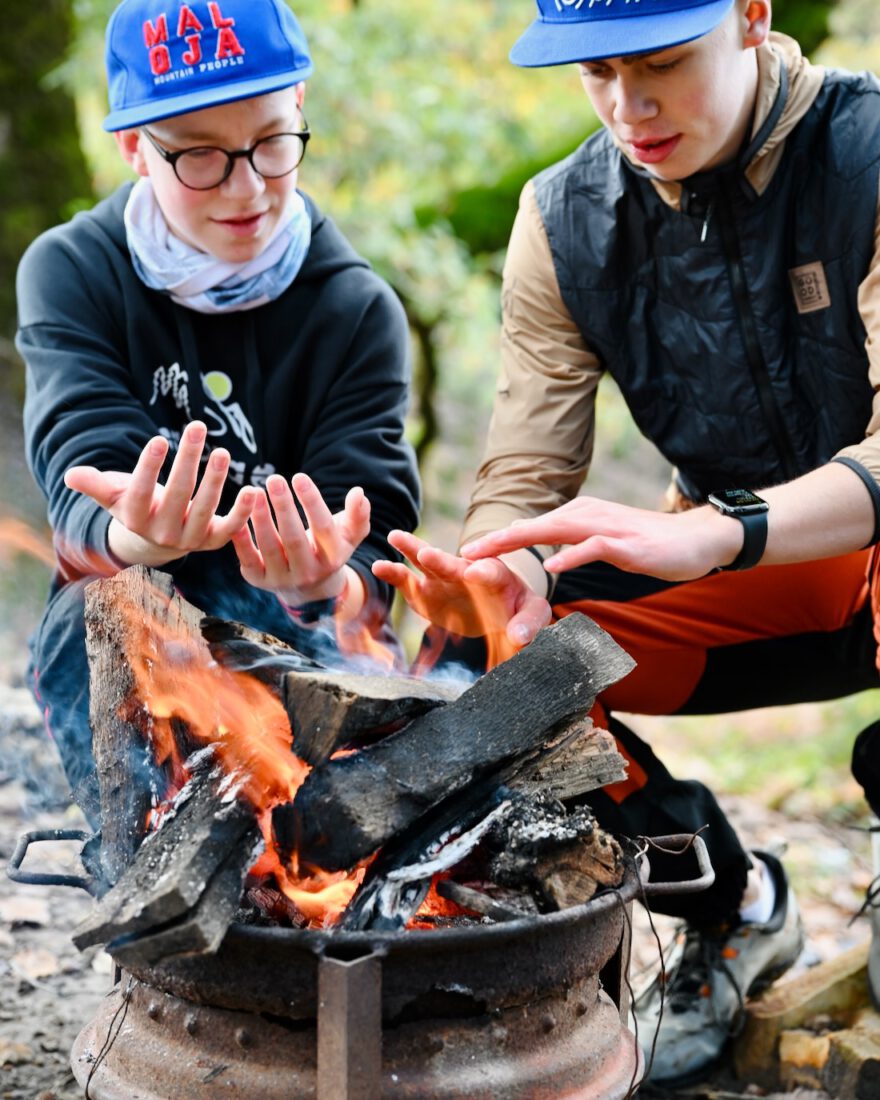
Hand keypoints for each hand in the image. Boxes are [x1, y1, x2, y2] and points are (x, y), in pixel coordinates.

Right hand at [64, 421, 256, 567]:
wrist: (154, 541)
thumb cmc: (134, 505)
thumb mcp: (113, 495)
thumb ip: (95, 485)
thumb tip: (71, 476)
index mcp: (136, 518)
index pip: (141, 492)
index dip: (149, 468)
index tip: (158, 439)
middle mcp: (163, 533)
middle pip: (178, 494)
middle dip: (188, 460)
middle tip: (197, 426)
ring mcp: (190, 539)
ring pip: (204, 508)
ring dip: (216, 480)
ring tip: (223, 451)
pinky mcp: (213, 542)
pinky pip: (230, 528)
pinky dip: (242, 512)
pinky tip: (252, 490)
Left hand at [232, 472, 369, 608]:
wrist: (309, 588)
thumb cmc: (329, 549)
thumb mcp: (349, 536)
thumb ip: (358, 515)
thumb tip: (359, 492)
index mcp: (332, 558)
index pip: (323, 528)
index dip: (312, 502)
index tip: (300, 477)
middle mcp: (308, 572)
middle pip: (295, 538)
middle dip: (284, 507)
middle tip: (274, 479)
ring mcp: (282, 578)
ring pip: (270, 548)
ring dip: (261, 518)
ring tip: (254, 492)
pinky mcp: (260, 581)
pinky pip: (248, 560)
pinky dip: (241, 540)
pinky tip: (237, 518)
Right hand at [372, 531, 551, 646]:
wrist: (496, 611)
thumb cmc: (517, 609)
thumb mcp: (531, 612)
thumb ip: (529, 622)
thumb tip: (518, 637)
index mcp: (496, 575)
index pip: (490, 572)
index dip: (483, 572)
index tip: (474, 572)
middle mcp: (466, 571)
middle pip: (453, 563)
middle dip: (441, 560)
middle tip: (428, 553)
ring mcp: (442, 579)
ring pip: (426, 562)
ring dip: (412, 549)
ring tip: (395, 536)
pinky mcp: (424, 591)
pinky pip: (407, 581)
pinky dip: (393, 573)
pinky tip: (378, 566)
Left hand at [460, 496, 737, 580]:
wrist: (696, 539)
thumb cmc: (648, 544)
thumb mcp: (604, 543)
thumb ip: (576, 545)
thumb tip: (550, 557)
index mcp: (579, 516)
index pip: (531, 528)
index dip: (499, 541)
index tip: (468, 555)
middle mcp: (587, 515)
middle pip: (533, 527)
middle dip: (497, 540)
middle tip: (464, 554)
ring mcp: (607, 527)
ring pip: (555, 531)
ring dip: (521, 542)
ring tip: (491, 552)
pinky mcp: (626, 543)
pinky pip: (593, 547)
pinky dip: (571, 556)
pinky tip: (550, 567)